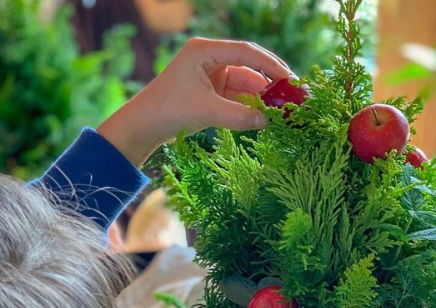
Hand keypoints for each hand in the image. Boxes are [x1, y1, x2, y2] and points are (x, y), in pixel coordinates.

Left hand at [96, 38, 291, 166]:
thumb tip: (268, 121)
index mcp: (204, 51)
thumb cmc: (169, 111)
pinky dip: (249, 107)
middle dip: (268, 82)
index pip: (244, 52)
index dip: (269, 64)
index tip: (288, 78)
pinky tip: (265, 116)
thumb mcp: (207, 111)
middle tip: (291, 96)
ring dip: (260, 97)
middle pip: (247, 67)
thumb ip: (239, 116)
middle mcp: (209, 60)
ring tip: (281, 110)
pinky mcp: (211, 94)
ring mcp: (210, 77)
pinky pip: (236, 98)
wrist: (144, 127)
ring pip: (243, 85)